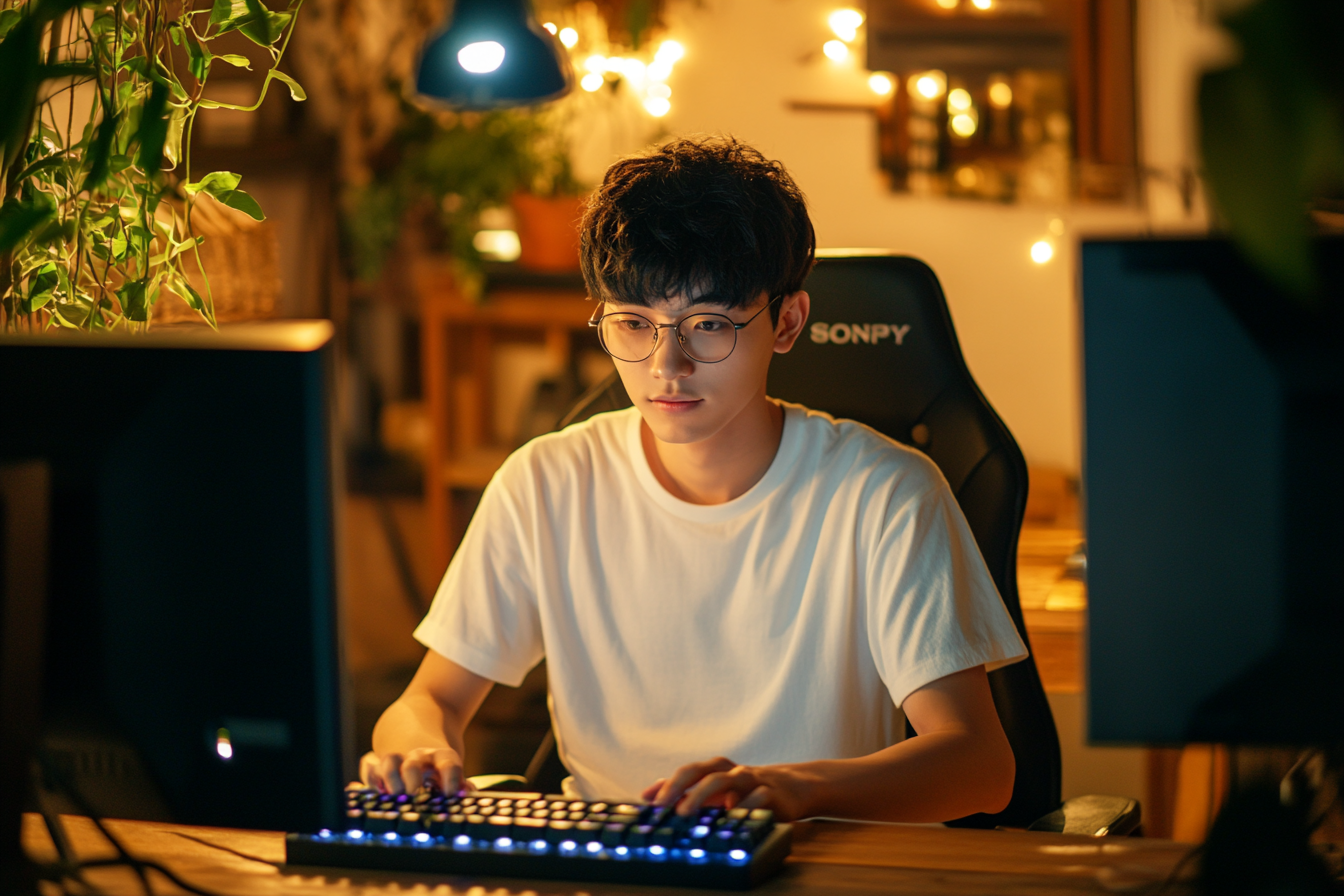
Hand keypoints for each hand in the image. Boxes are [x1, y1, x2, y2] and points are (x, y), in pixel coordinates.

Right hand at [359, 746, 466, 795]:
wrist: (421, 720)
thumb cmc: (439, 761)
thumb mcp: (453, 769)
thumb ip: (461, 784)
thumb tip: (467, 795)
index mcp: (441, 757)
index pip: (449, 765)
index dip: (451, 779)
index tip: (450, 795)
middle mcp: (418, 756)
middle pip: (414, 764)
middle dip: (412, 781)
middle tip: (414, 796)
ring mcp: (398, 757)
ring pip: (389, 761)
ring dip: (390, 779)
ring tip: (394, 794)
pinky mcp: (379, 760)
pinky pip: (368, 763)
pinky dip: (369, 777)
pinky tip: (375, 791)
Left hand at [640, 756, 811, 821]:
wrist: (790, 787)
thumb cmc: (744, 790)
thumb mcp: (714, 790)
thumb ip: (684, 791)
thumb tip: (648, 795)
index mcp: (715, 769)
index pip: (687, 772)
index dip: (667, 785)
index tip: (648, 801)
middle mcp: (730, 771)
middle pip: (702, 771)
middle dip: (680, 787)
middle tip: (664, 806)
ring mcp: (750, 780)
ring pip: (726, 779)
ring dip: (703, 794)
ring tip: (687, 811)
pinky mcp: (771, 793)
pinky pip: (756, 797)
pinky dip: (743, 804)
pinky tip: (732, 813)